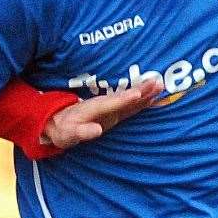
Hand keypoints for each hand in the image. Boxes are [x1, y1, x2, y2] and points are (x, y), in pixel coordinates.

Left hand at [42, 78, 162, 148]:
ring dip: (144, 91)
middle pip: (125, 96)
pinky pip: (130, 104)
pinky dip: (141, 100)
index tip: (137, 94)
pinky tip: (153, 97)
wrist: (58, 124)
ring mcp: (109, 107)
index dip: (124, 99)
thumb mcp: (69, 134)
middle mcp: (104, 104)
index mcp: (94, 109)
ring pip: (130, 98)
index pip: (112, 103)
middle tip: (157, 82)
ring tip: (160, 84)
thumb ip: (83, 132)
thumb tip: (96, 130)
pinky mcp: (113, 112)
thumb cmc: (63, 130)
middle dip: (141, 90)